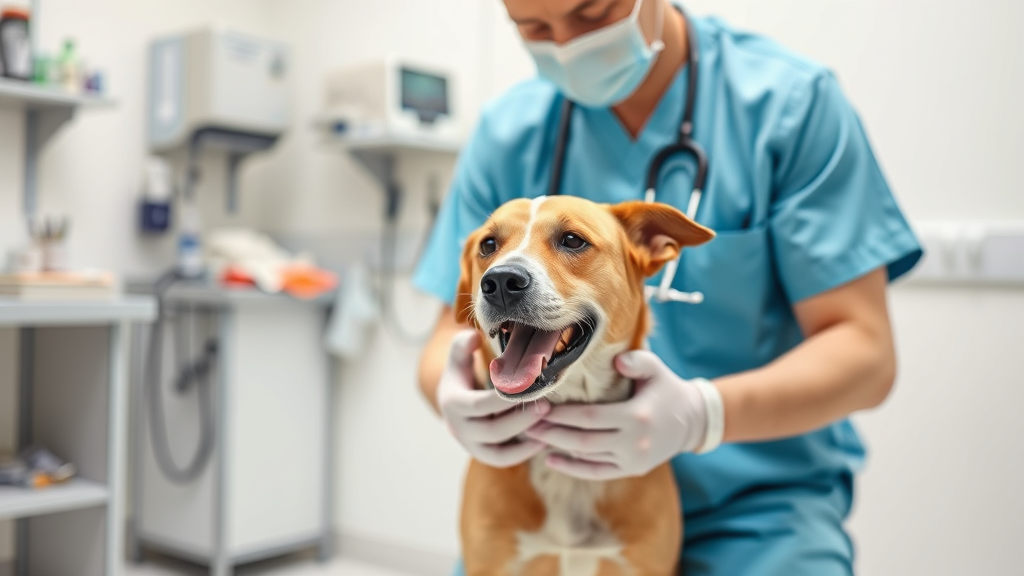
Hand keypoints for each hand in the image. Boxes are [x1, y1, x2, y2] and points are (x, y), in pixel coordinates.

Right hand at [437, 330, 550, 467]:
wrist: (453, 403)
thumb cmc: (462, 374)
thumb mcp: (458, 356)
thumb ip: (464, 344)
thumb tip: (475, 337)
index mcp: (452, 403)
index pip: (479, 405)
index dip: (504, 399)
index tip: (528, 388)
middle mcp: (458, 428)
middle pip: (492, 430)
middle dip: (521, 419)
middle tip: (547, 405)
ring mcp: (469, 445)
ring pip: (499, 449)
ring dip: (525, 437)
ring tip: (548, 422)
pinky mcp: (482, 455)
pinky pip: (503, 460)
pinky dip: (523, 453)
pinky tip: (544, 440)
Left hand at [525, 350, 713, 480]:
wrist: (692, 420)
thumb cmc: (667, 388)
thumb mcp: (656, 368)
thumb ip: (637, 362)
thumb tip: (617, 361)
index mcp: (637, 416)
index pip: (590, 418)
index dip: (562, 414)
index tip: (539, 407)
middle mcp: (634, 443)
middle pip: (582, 441)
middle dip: (551, 432)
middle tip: (525, 424)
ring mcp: (632, 460)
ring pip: (586, 457)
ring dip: (556, 447)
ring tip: (531, 435)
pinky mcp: (631, 470)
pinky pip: (596, 472)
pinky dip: (572, 468)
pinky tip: (550, 459)